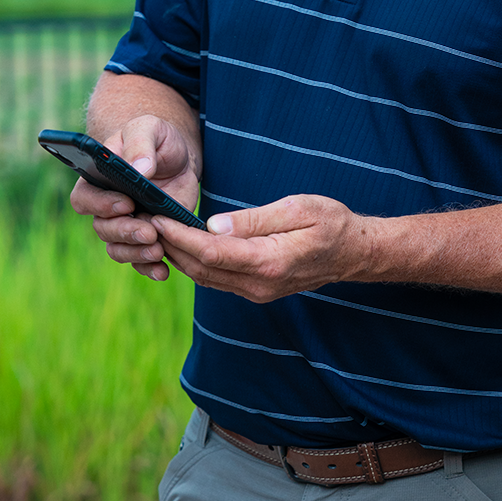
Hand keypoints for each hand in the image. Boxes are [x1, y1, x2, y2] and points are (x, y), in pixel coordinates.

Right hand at [70, 115, 199, 281]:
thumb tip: (139, 168)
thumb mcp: (150, 129)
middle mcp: (106, 206)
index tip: (126, 203)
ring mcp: (125, 224)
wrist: (178, 157)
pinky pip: (138, 260)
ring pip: (118, 248)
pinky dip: (149, 268)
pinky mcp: (146, 237)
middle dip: (125, 232)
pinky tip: (163, 270)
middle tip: (149, 232)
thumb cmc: (157, 138)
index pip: (84, 198)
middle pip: (103, 228)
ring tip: (158, 250)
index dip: (101, 204)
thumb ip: (141, 144)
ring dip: (136, 253)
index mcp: (97, 179)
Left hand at [150, 193, 371, 301]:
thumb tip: (214, 224)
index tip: (158, 217)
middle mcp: (259, 284)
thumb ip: (255, 219)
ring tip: (158, 232)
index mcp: (270, 261)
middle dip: (171, 246)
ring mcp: (257, 292)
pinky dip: (196, 263)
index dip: (180, 236)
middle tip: (147, 221)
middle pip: (201, 269)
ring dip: (179, 257)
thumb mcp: (298, 208)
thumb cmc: (332, 223)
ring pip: (205, 278)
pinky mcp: (256, 290)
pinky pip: (217, 279)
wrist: (354, 253)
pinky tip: (184, 245)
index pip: (212, 251)